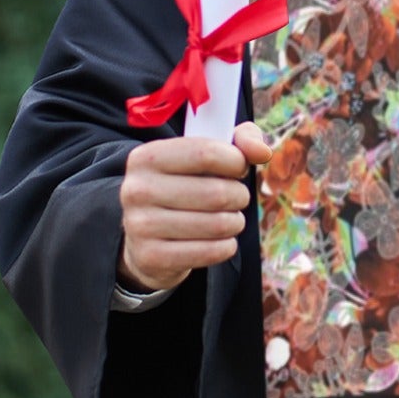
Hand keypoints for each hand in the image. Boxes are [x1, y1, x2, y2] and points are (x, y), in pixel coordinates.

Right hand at [117, 121, 273, 292]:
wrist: (146, 237)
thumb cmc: (186, 185)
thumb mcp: (206, 154)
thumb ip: (240, 141)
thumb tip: (262, 151)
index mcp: (147, 157)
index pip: (206, 153)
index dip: (236, 161)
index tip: (238, 168)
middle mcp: (137, 189)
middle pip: (217, 193)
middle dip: (239, 196)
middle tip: (235, 198)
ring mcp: (140, 225)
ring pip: (218, 224)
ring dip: (235, 222)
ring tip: (228, 219)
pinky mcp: (151, 257)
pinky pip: (211, 252)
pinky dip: (226, 246)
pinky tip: (219, 240)